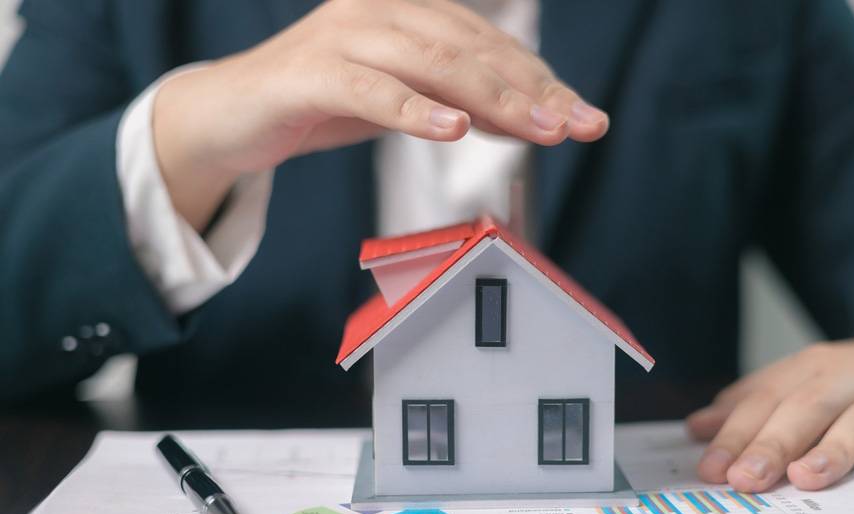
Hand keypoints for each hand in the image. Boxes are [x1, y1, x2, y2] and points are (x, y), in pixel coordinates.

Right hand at [152, 0, 608, 230]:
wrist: (236, 114)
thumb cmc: (323, 102)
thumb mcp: (405, 101)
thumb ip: (460, 104)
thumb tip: (528, 121)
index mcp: (408, 10)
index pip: (489, 45)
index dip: (540, 81)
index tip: (585, 117)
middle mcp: (380, 11)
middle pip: (470, 48)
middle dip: (529, 90)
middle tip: (574, 125)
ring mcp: (343, 37)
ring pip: (430, 63)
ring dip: (489, 98)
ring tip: (534, 129)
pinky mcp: (311, 73)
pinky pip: (370, 91)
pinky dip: (413, 111)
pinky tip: (451, 129)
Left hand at [686, 313, 853, 491]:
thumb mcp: (804, 382)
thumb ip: (752, 405)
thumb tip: (697, 429)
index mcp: (813, 369)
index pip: (767, 401)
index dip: (736, 434)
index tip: (710, 468)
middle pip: (810, 407)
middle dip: (774, 443)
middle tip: (745, 479)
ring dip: (839, 447)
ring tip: (808, 476)